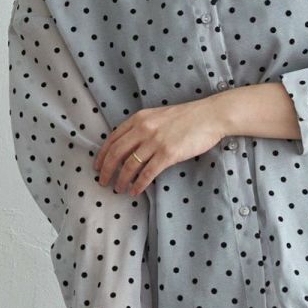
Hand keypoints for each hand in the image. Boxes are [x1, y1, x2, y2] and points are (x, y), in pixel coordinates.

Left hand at [94, 95, 227, 196]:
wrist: (209, 116)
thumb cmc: (187, 118)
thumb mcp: (159, 116)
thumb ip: (143, 127)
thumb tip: (131, 145)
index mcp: (139, 118)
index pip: (113, 138)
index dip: (102, 155)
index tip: (97, 166)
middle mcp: (144, 129)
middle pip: (117, 153)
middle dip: (107, 170)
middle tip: (103, 182)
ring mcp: (155, 141)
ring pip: (130, 165)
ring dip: (122, 180)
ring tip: (119, 189)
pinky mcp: (168, 154)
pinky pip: (147, 173)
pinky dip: (139, 184)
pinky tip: (135, 191)